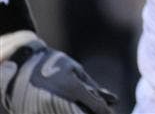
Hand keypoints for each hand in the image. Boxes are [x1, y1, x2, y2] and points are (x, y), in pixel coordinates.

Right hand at [0, 38, 116, 113]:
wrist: (24, 63)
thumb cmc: (54, 64)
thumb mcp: (76, 70)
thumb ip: (93, 87)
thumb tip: (113, 100)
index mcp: (72, 87)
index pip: (95, 106)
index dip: (105, 111)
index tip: (111, 113)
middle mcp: (60, 100)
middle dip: (91, 113)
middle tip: (98, 111)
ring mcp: (46, 109)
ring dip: (78, 113)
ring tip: (84, 108)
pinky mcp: (35, 113)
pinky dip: (64, 113)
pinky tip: (69, 109)